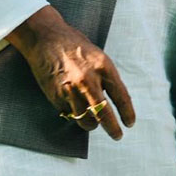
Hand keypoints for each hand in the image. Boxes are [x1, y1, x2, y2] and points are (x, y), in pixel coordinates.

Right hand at [8, 7, 135, 139]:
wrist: (46, 39)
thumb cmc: (75, 46)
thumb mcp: (98, 57)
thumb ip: (106, 78)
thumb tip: (113, 101)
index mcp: (104, 67)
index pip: (121, 96)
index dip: (127, 113)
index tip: (129, 123)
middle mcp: (88, 80)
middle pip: (104, 113)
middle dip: (113, 128)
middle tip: (117, 135)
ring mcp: (70, 90)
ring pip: (85, 119)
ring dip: (91, 124)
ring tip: (93, 123)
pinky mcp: (56, 96)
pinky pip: (69, 113)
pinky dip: (73, 114)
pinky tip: (74, 108)